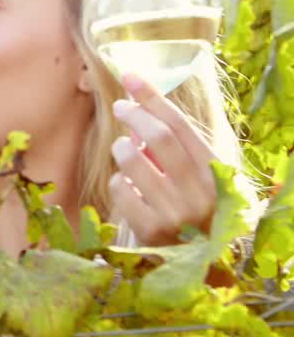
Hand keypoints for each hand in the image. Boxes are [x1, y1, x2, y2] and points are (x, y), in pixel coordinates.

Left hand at [108, 74, 218, 245]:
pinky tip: (128, 187)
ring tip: (125, 151)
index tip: (131, 77)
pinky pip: (120, 188)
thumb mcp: (197, 175)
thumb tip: (137, 109)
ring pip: (132, 161)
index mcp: (217, 173)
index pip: (181, 125)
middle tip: (121, 107)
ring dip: (122, 149)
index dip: (153, 98)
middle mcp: (201, 192)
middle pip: (158, 137)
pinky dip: (118, 181)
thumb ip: (174, 146)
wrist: (198, 259)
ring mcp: (176, 213)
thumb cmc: (195, 206)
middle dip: (134, 115)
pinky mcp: (151, 230)